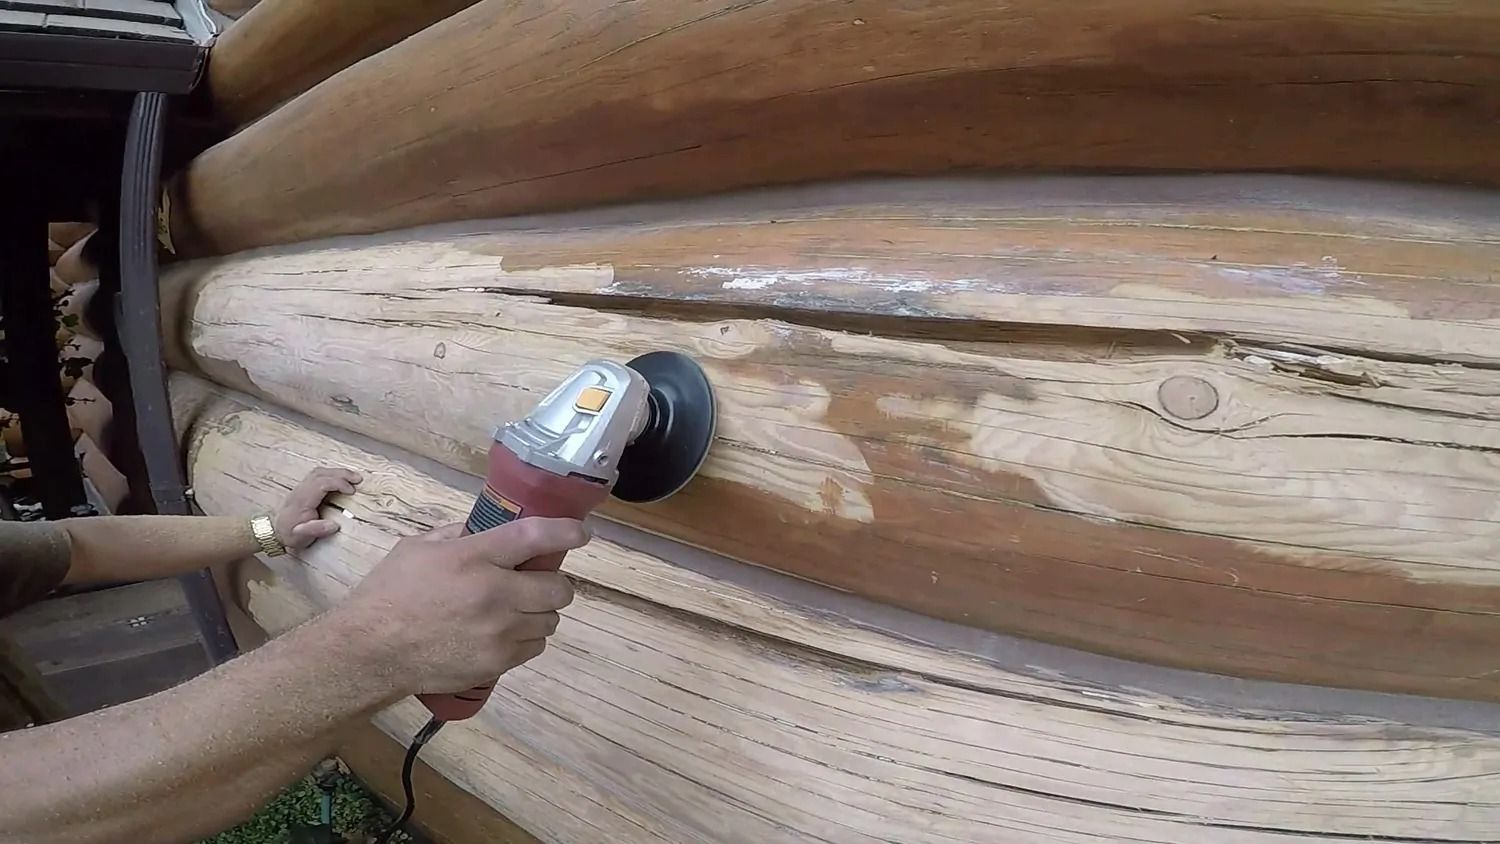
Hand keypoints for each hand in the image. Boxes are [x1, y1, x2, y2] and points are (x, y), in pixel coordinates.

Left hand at [274, 467, 361, 550]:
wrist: (273, 531)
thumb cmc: (289, 534)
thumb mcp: (301, 537)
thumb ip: (317, 530)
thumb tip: (335, 525)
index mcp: (302, 500)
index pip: (321, 483)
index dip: (338, 484)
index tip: (351, 491)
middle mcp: (300, 490)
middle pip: (321, 473)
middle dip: (341, 473)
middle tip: (358, 479)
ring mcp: (300, 487)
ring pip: (319, 472)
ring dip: (337, 472)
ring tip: (352, 477)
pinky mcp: (303, 488)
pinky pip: (317, 475)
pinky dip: (331, 473)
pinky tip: (339, 478)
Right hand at [337, 518, 587, 695]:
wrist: (370, 651)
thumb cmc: (388, 593)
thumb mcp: (417, 548)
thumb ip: (456, 535)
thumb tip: (484, 529)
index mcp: (474, 557)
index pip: (535, 538)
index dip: (566, 533)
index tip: (580, 534)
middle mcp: (494, 593)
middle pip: (558, 588)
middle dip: (553, 584)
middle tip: (536, 583)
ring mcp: (499, 631)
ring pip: (551, 620)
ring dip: (540, 613)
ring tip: (517, 611)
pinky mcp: (497, 662)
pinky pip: (534, 647)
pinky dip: (526, 639)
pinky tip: (504, 634)